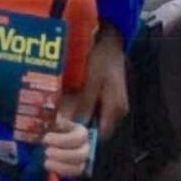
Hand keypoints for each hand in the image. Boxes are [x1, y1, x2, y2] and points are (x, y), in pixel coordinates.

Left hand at [42, 116, 89, 177]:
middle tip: (46, 152)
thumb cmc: (55, 129)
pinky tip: (51, 168)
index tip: (46, 138)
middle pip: (81, 154)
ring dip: (61, 167)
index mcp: (81, 132)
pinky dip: (62, 173)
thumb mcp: (56, 122)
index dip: (62, 140)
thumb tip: (58, 119)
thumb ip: (57, 120)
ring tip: (46, 163)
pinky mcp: (77, 170)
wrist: (55, 142)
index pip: (78, 137)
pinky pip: (73, 176)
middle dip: (62, 155)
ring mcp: (83, 160)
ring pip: (79, 167)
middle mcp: (85, 146)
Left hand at [74, 25, 127, 139]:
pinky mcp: (110, 96)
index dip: (84, 137)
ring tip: (65, 113)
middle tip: (62, 124)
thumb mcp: (92, 82)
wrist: (111, 42)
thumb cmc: (102, 60)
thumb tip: (75, 124)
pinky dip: (86, 108)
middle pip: (98, 127)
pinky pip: (97, 108)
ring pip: (97, 118)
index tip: (67, 135)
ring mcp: (115, 103)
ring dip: (82, 117)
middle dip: (81, 127)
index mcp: (115, 108)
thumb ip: (85, 104)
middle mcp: (118, 109)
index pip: (101, 135)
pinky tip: (73, 102)